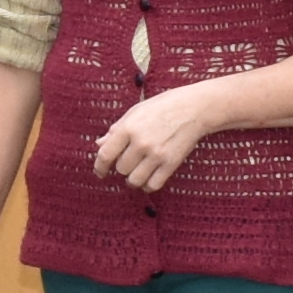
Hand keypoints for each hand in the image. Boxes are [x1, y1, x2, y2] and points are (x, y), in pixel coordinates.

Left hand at [91, 85, 221, 191]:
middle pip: (120, 169)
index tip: (100, 172)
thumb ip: (116, 130)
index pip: (105, 155)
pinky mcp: (171, 164)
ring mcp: (157, 154)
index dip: (99, 167)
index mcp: (128, 127)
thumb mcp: (135, 112)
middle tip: (127, 163)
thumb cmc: (163, 106)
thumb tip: (99, 145)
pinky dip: (147, 185)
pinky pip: (153, 185)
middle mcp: (141, 142)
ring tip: (135, 174)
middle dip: (121, 167)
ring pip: (134, 180)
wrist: (194, 108)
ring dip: (132, 179)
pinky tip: (147, 179)